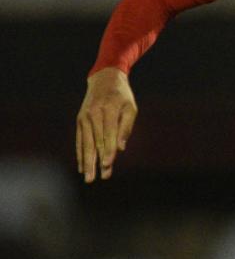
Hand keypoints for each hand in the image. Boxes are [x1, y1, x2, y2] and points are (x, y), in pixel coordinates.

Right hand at [76, 68, 137, 182]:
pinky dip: (80, 154)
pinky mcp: (79, 121)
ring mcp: (84, 118)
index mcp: (108, 111)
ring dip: (86, 162)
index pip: (108, 135)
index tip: (108, 165)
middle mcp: (93, 115)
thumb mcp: (131, 107)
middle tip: (96, 179)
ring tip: (88, 177)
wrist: (104, 79)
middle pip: (95, 142)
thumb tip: (121, 148)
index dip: (108, 151)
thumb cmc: (122, 96)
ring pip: (86, 144)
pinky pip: (80, 140)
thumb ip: (126, 127)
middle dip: (96, 162)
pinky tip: (81, 166)